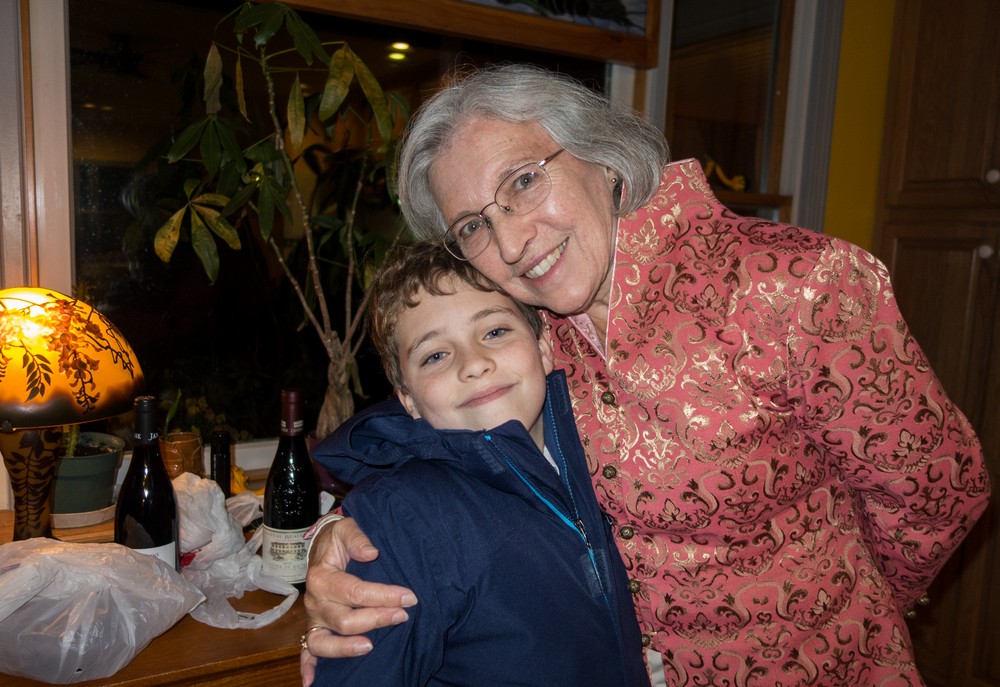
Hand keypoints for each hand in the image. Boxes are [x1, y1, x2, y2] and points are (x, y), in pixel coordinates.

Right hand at [300, 517, 416, 685]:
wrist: (322, 546)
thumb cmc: (338, 539)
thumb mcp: (347, 528)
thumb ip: (358, 538)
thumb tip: (372, 553)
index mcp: (322, 576)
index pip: (355, 592)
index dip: (384, 596)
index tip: (409, 597)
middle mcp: (315, 601)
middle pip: (344, 621)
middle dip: (377, 619)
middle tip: (403, 615)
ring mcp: (313, 619)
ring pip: (324, 643)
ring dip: (347, 647)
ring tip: (371, 646)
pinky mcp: (313, 629)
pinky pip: (307, 652)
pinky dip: (308, 667)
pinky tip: (313, 681)